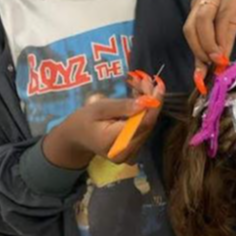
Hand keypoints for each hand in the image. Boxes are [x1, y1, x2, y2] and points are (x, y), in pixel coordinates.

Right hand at [43, 76, 164, 168]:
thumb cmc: (85, 119)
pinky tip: (139, 99)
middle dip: (151, 101)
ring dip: (148, 105)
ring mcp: (130, 156)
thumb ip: (122, 106)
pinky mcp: (133, 152)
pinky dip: (144, 113)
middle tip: (148, 80)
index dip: (153, 105)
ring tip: (142, 86)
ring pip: (148, 126)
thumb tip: (146, 102)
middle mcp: (124, 153)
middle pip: (147, 124)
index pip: (142, 124)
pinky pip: (144, 129)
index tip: (158, 86)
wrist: (77, 137)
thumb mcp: (99, 108)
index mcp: (113, 143)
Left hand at [184, 0, 235, 78]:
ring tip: (218, 61)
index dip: (195, 55)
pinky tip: (226, 54)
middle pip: (190, 28)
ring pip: (202, 25)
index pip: (190, 32)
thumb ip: (221, 39)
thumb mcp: (228, 19)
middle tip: (209, 67)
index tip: (199, 75)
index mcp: (198, 5)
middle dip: (198, 51)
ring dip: (209, 47)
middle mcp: (202, 1)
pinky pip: (222, 24)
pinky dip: (222, 42)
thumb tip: (218, 64)